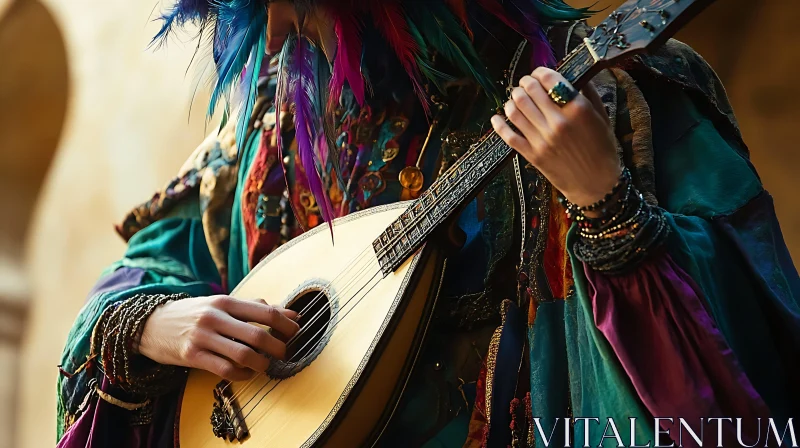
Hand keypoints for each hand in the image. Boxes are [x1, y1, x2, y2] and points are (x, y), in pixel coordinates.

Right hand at [138, 295, 299, 381]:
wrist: (151, 324)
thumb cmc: (195, 313)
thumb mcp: (222, 304)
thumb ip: (255, 308)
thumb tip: (292, 314)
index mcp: (225, 301)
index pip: (264, 312)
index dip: (286, 325)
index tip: (296, 332)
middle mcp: (214, 317)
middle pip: (257, 335)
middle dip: (278, 348)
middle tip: (285, 353)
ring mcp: (202, 337)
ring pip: (243, 355)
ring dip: (261, 364)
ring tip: (266, 365)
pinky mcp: (192, 356)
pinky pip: (225, 370)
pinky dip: (242, 375)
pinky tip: (247, 373)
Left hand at [491, 67, 621, 206]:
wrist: (596, 184)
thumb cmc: (602, 149)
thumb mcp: (602, 118)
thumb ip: (588, 93)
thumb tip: (575, 74)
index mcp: (578, 109)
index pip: (549, 80)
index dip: (539, 72)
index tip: (538, 74)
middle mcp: (558, 122)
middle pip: (529, 91)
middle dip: (524, 83)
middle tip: (525, 84)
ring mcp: (543, 139)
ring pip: (516, 110)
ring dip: (512, 100)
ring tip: (515, 99)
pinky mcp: (533, 155)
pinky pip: (509, 135)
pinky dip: (499, 124)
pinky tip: (497, 117)